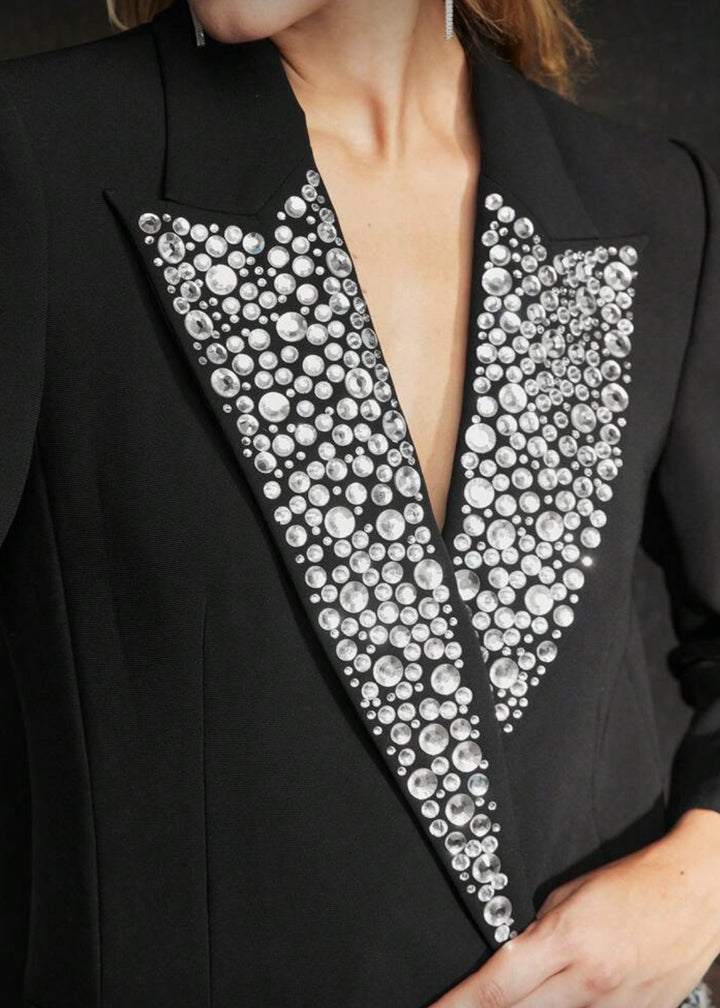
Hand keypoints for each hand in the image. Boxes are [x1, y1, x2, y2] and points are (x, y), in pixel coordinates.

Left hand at [429, 809, 719, 1007]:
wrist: (694, 893)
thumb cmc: (634, 884)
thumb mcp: (569, 892)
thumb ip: (537, 931)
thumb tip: (513, 958)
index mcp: (567, 940)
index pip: (497, 984)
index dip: (459, 1005)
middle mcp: (591, 981)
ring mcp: (617, 1007)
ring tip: (514, 1004)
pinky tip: (559, 1005)